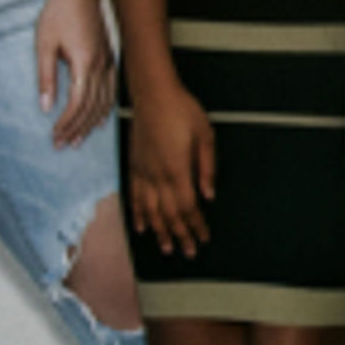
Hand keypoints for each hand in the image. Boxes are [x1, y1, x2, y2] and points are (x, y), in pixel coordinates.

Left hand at [39, 0, 114, 146]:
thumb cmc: (58, 13)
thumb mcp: (44, 44)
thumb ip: (45, 77)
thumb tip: (45, 107)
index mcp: (84, 62)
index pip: (77, 103)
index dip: (66, 122)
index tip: (55, 136)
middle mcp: (100, 65)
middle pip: (91, 106)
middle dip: (76, 128)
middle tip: (63, 144)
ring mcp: (108, 60)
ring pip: (104, 100)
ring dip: (91, 122)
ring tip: (79, 139)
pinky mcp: (109, 56)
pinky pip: (112, 89)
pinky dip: (106, 107)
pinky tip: (100, 119)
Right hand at [125, 79, 216, 257]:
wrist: (153, 93)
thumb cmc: (182, 110)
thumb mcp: (206, 136)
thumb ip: (207, 168)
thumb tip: (209, 195)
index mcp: (177, 170)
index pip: (188, 207)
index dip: (196, 225)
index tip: (203, 238)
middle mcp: (157, 176)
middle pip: (169, 214)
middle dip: (180, 235)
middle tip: (188, 252)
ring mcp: (143, 172)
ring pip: (150, 210)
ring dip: (159, 231)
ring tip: (166, 248)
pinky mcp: (134, 166)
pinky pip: (134, 196)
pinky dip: (138, 214)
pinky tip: (142, 226)